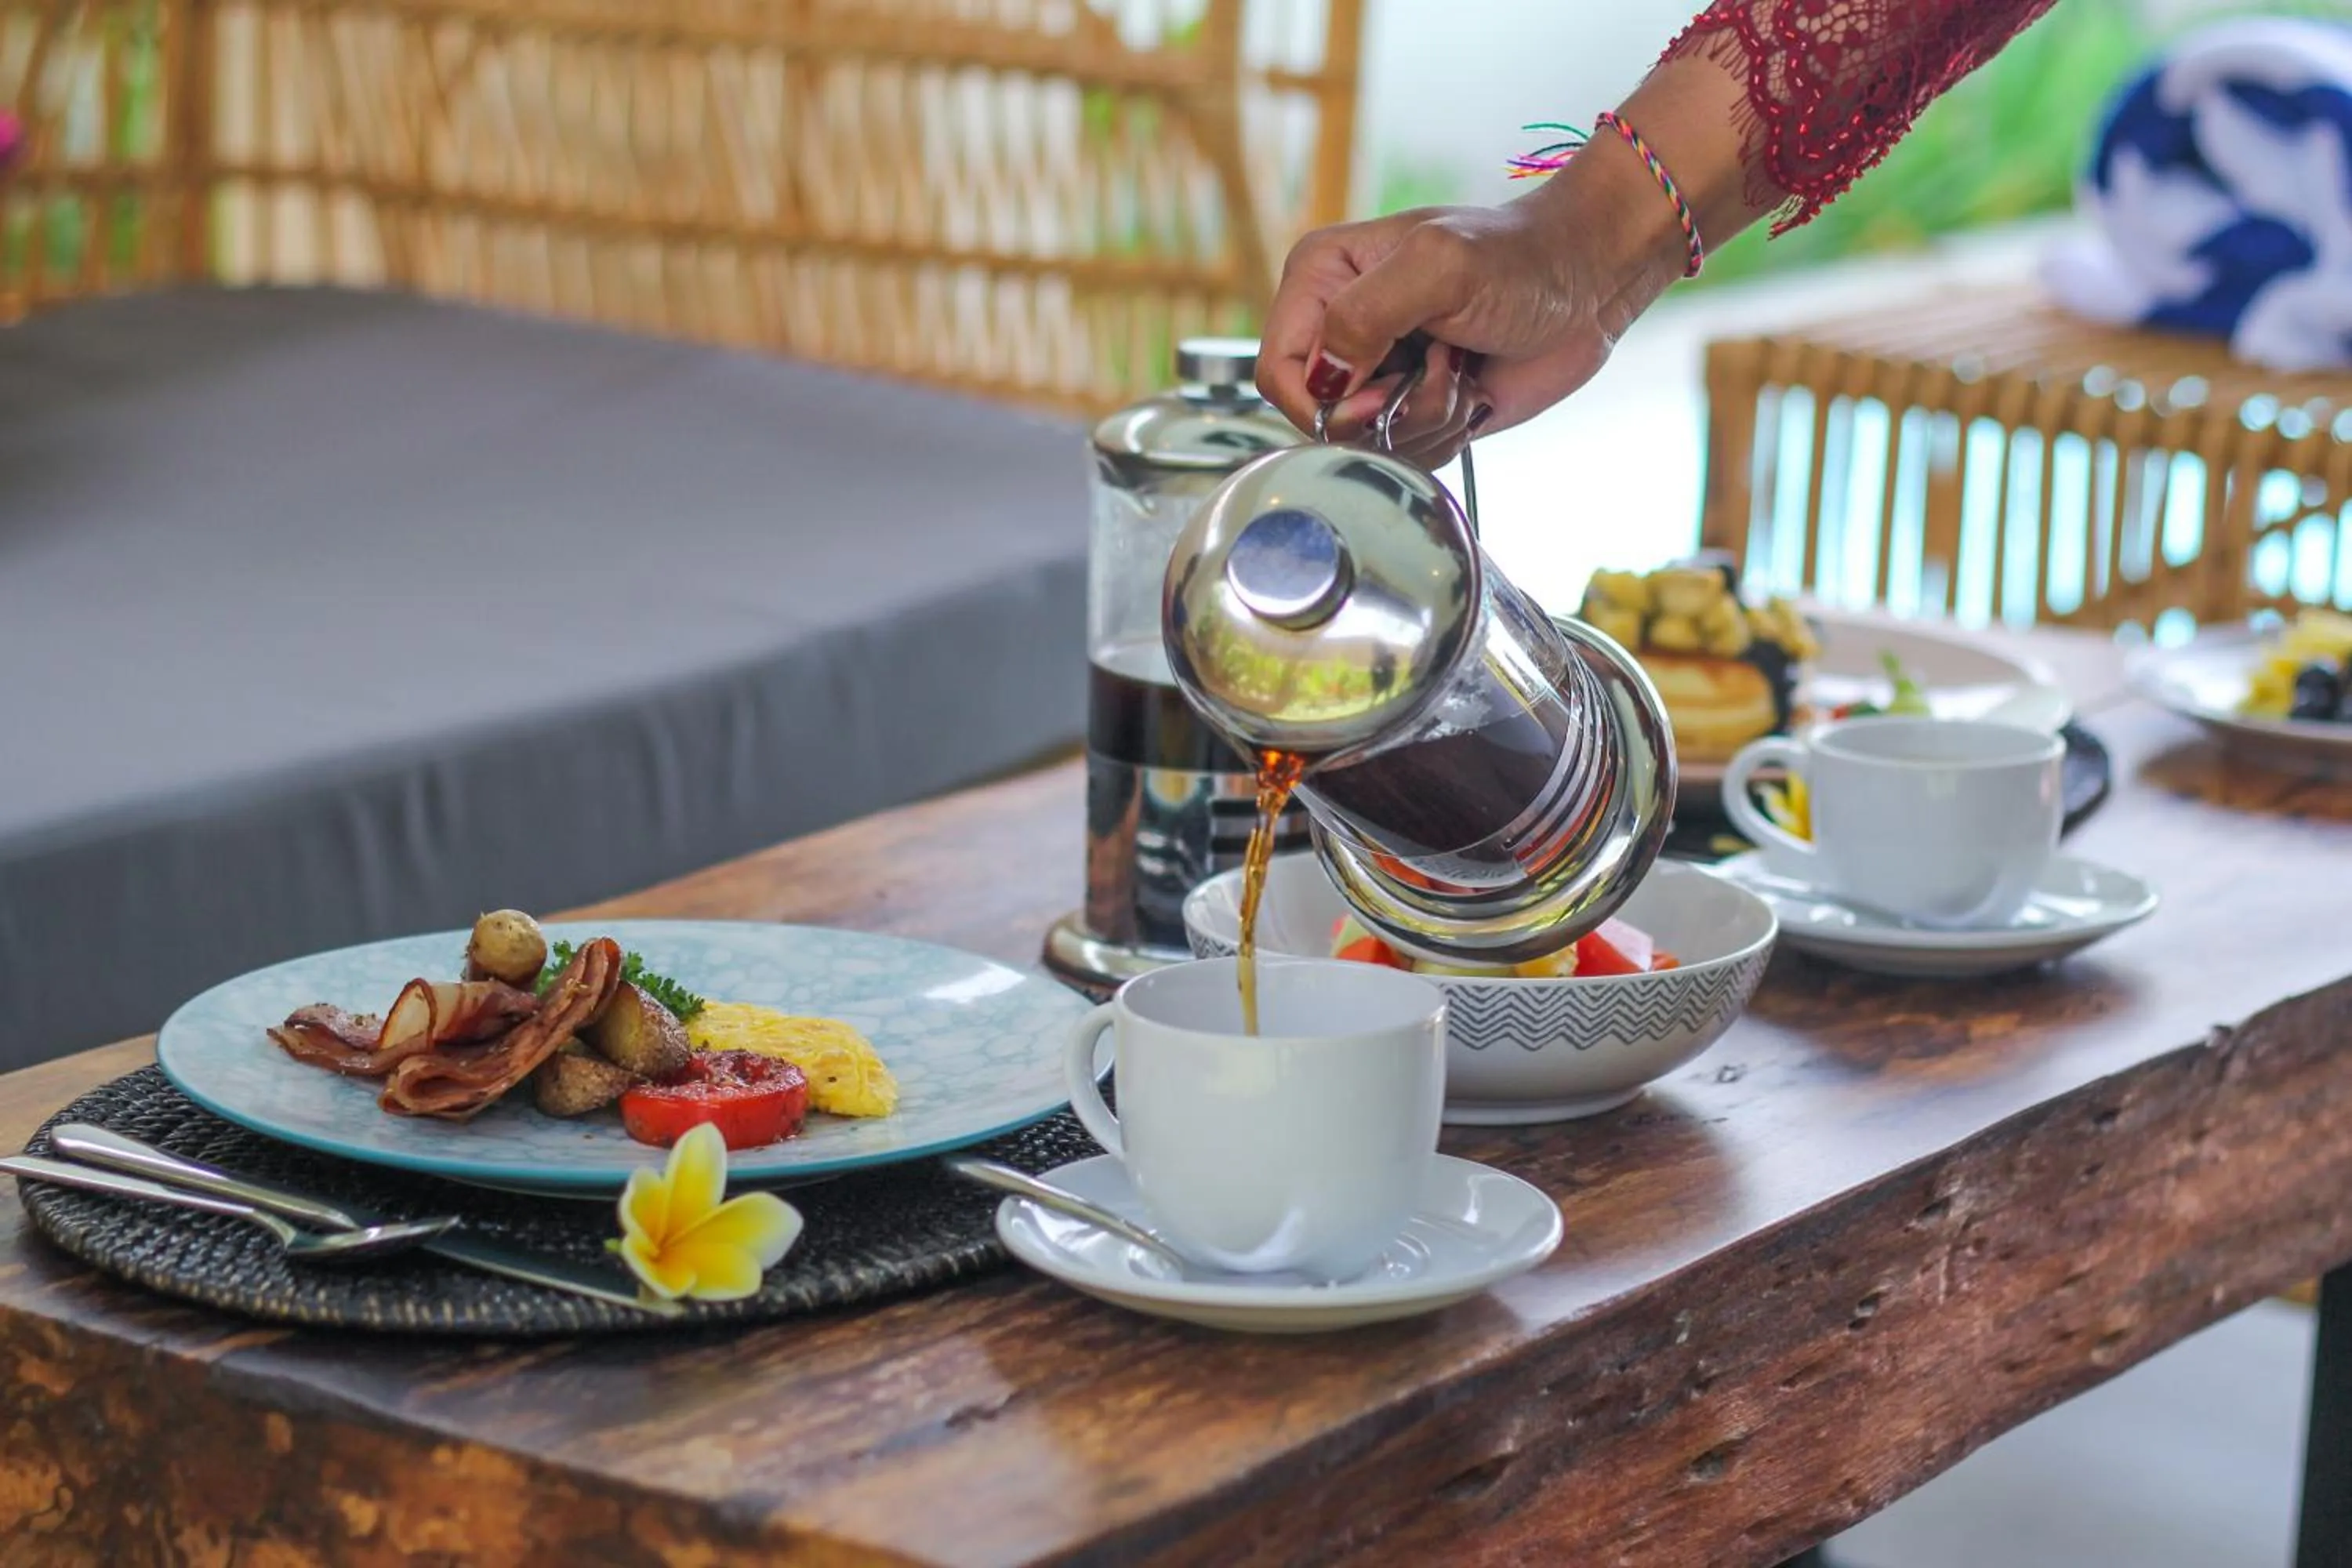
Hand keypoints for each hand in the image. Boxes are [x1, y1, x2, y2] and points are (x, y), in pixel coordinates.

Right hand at [1256, 191, 1632, 467]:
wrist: (1587, 280)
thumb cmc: (1521, 256)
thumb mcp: (1438, 267)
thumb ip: (1363, 316)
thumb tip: (1322, 379)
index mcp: (1321, 278)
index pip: (1278, 372)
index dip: (1325, 403)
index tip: (1381, 394)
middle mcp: (1338, 326)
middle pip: (1320, 420)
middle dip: (1387, 412)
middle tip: (1439, 366)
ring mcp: (1375, 369)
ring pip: (1365, 444)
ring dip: (1424, 420)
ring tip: (1461, 369)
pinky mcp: (1411, 404)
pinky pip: (1403, 453)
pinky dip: (1442, 432)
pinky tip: (1470, 390)